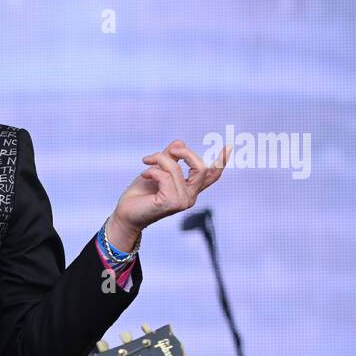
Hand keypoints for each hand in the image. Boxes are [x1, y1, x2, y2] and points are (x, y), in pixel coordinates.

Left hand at [107, 140, 229, 248]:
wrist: (125, 213)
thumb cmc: (140, 194)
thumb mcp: (156, 170)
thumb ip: (170, 157)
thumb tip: (180, 142)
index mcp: (190, 189)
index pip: (211, 176)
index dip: (222, 161)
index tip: (230, 146)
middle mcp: (190, 197)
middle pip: (201, 168)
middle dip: (185, 153)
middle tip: (169, 149)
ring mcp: (182, 201)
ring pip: (177, 169)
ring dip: (160, 159)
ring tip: (147, 161)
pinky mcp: (170, 203)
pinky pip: (164, 176)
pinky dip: (152, 171)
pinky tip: (144, 174)